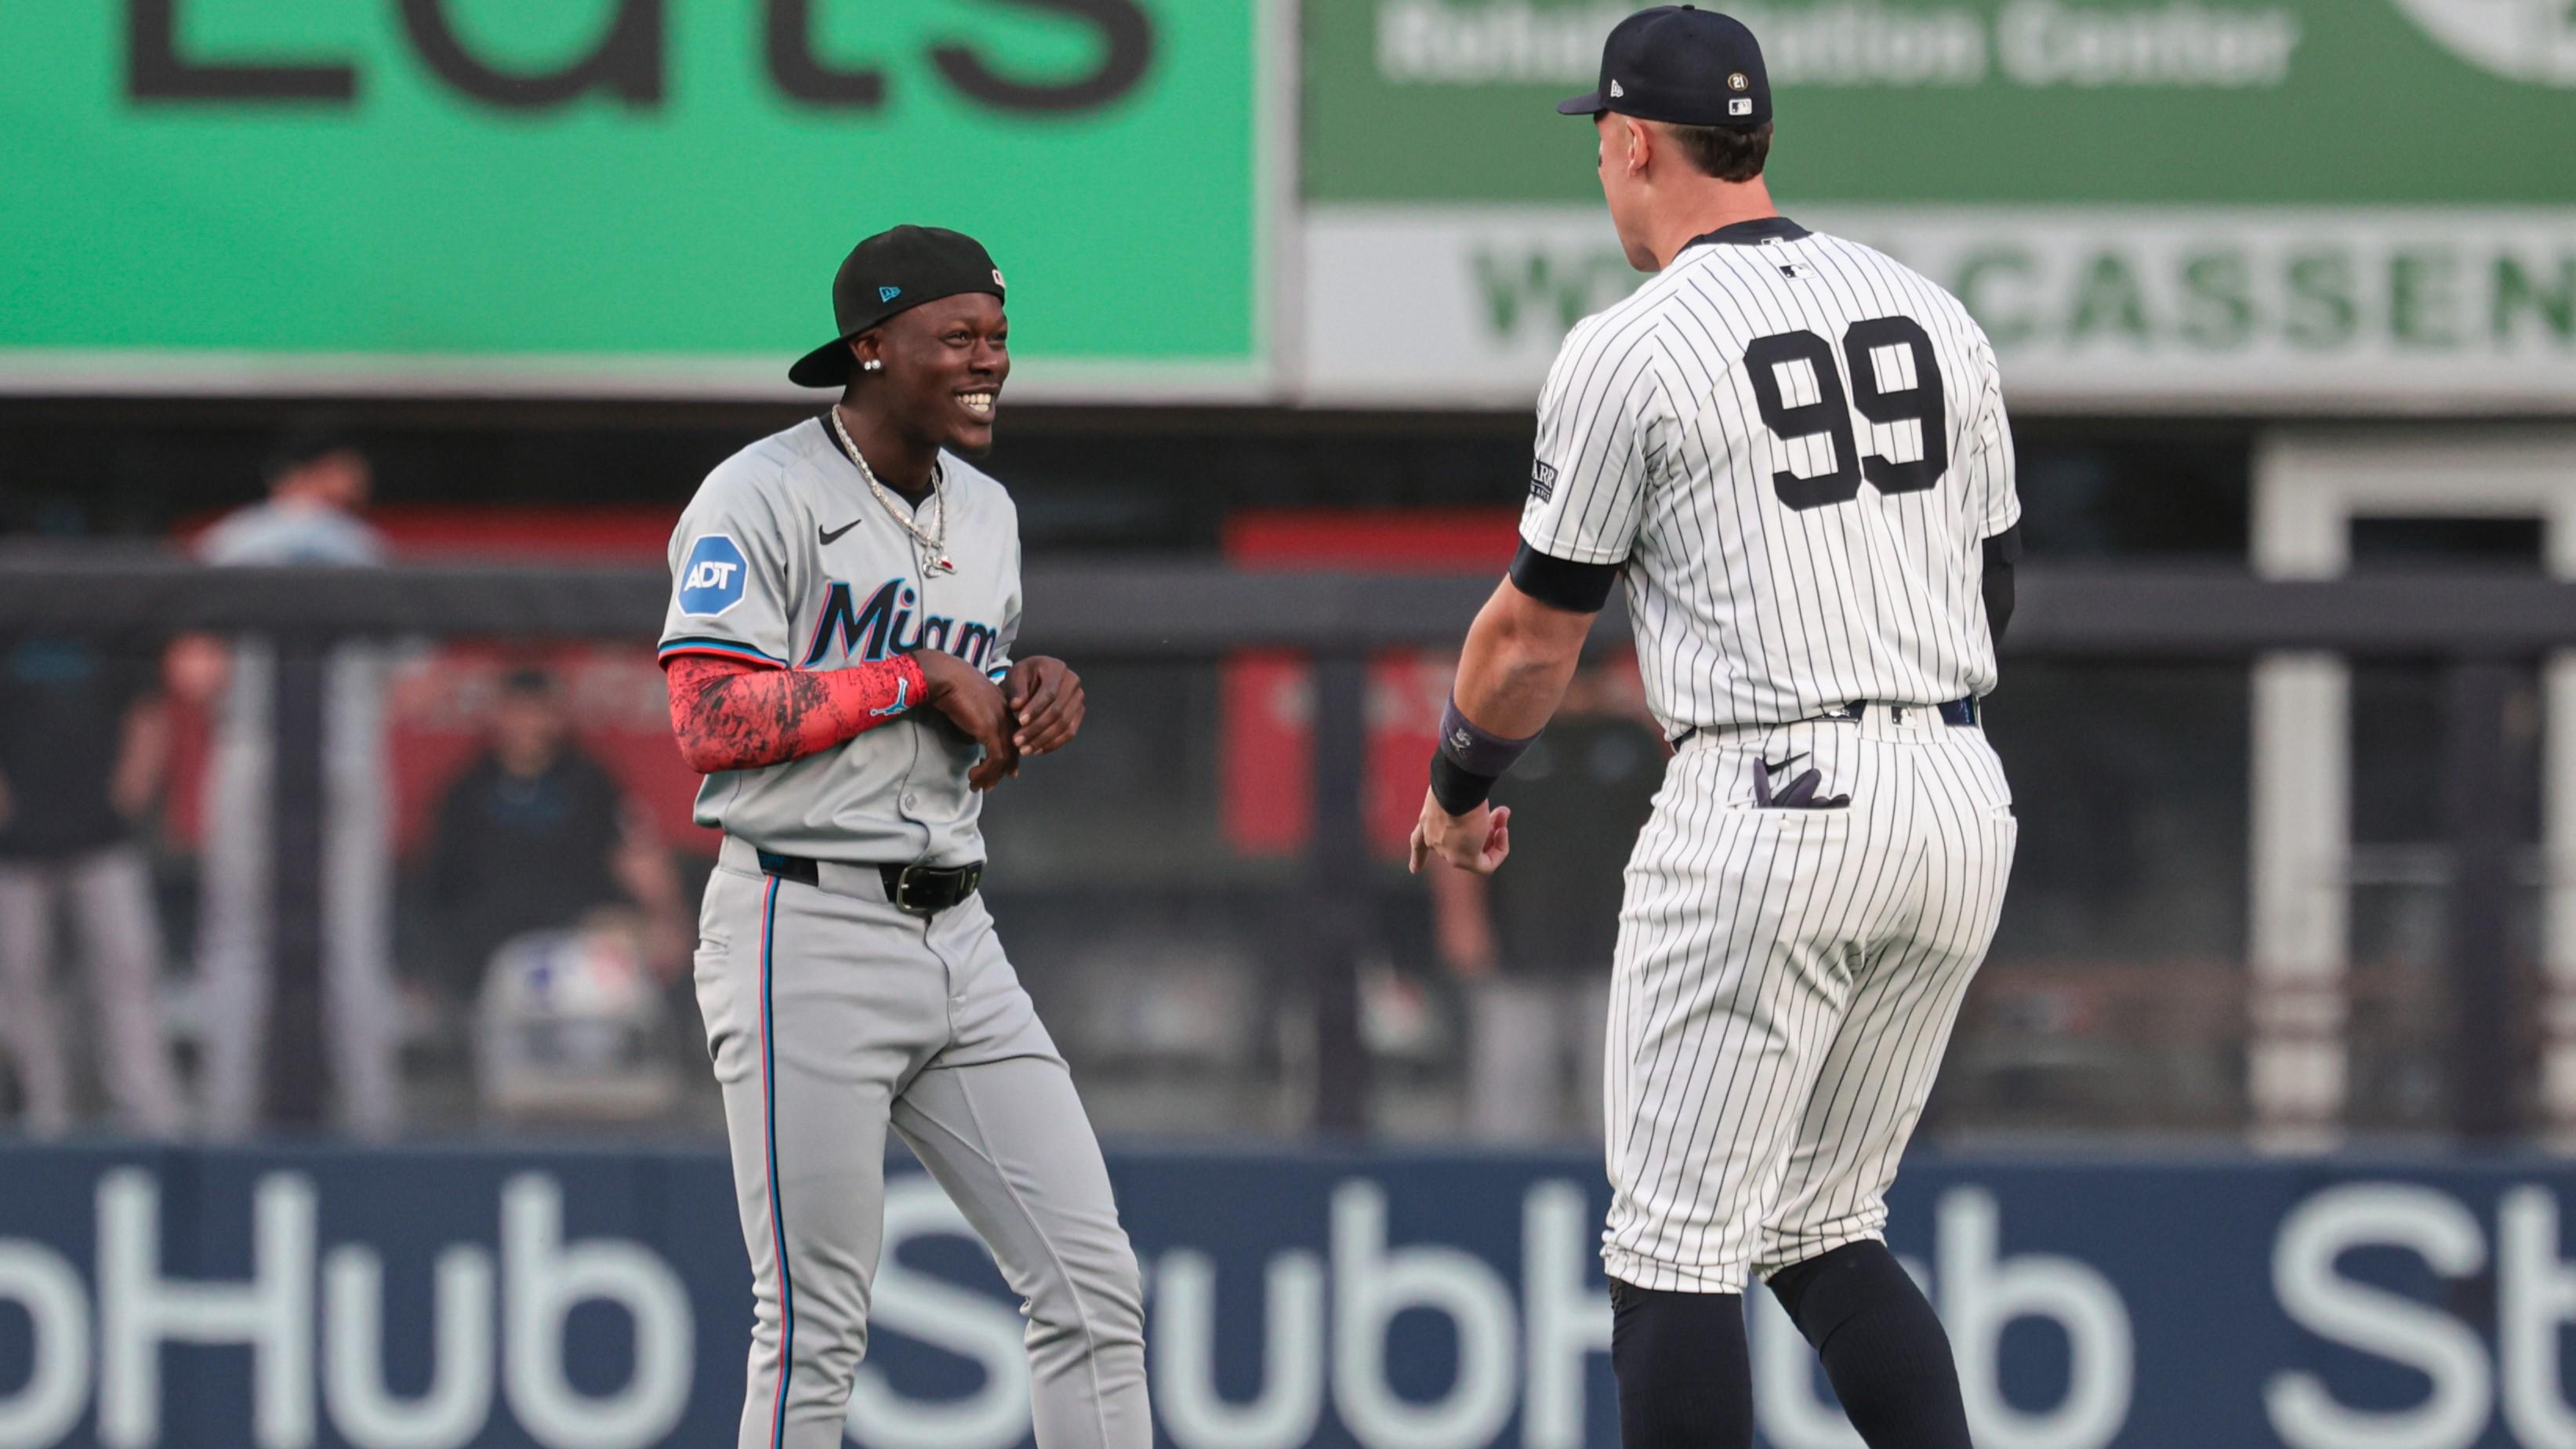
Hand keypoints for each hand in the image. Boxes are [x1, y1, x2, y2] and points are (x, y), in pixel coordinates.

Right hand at [913, 651, 1020, 789]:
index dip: (1011, 756)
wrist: (947, 677)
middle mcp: (1007, 715)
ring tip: (977, 786)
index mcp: (1005, 706)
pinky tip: (973, 776)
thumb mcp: (971, 702)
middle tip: (990, 785)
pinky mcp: (991, 730)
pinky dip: (985, 772)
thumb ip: (977, 718)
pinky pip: (995, 758)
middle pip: (1013, 749)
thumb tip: (974, 736)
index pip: (1014, 735)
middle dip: (1002, 771)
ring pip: (1004, 757)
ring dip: (990, 776)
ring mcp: (1001, 722)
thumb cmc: (952, 684)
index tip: (1008, 772)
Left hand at [1005, 657, 1084, 755]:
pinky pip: (1069, 733)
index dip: (1036, 709)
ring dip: (1043, 740)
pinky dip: (1053, 744)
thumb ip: (1016, 688)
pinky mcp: (1079, 713)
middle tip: (1017, 741)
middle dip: (1036, 729)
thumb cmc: (1025, 676)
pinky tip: (1037, 750)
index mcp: (1057, 668)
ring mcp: (1078, 699)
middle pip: (1058, 711)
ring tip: (1024, 750)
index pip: (1050, 692)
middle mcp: (1073, 682)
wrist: (1036, 678)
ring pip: (1064, 725)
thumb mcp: (1016, 675)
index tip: (1020, 721)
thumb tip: (1017, 705)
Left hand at [1407, 789, 1511, 875]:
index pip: (1418, 842)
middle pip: (1460, 841)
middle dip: (1485, 828)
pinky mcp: (1465, 858)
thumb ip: (1459, 799)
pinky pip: (1486, 865)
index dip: (1417, 858)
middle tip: (1499, 812)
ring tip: (1502, 814)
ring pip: (1476, 851)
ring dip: (1495, 832)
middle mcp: (1434, 840)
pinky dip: (1499, 850)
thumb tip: (1476, 798)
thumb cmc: (1454, 783)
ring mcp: (1449, 852)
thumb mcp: (1451, 789)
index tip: (1414, 870)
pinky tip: (1503, 831)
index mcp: (1426, 823)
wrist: (1456, 789)